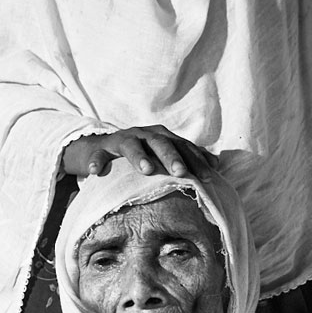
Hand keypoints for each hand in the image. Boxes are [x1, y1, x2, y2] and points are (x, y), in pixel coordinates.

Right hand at [62, 127, 211, 180]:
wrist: (102, 148)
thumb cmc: (140, 155)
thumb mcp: (162, 155)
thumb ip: (187, 158)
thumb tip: (216, 164)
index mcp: (162, 138)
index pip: (183, 147)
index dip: (196, 160)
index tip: (209, 177)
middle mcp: (144, 135)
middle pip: (161, 143)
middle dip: (172, 157)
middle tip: (182, 173)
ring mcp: (122, 139)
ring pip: (132, 145)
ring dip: (139, 156)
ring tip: (147, 170)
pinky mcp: (101, 148)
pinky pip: (98, 154)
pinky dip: (96, 161)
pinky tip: (95, 172)